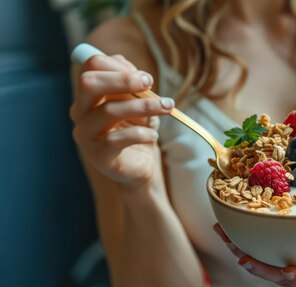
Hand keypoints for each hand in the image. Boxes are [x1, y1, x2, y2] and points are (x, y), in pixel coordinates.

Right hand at [70, 54, 174, 187]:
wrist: (140, 163)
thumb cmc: (138, 127)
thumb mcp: (139, 101)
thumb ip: (134, 84)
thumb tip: (137, 74)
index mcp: (89, 93)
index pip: (91, 66)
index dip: (119, 66)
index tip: (147, 78)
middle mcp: (81, 111)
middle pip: (89, 83)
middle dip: (123, 79)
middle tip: (150, 84)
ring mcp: (86, 134)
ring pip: (108, 111)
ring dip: (144, 106)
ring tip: (166, 107)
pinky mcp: (97, 156)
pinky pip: (116, 140)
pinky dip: (141, 134)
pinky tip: (153, 136)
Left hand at [213, 224, 295, 286]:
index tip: (288, 272)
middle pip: (281, 276)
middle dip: (260, 268)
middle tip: (241, 255)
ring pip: (267, 260)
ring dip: (243, 248)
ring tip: (223, 232)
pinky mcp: (291, 246)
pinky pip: (266, 244)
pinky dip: (247, 234)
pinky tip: (230, 218)